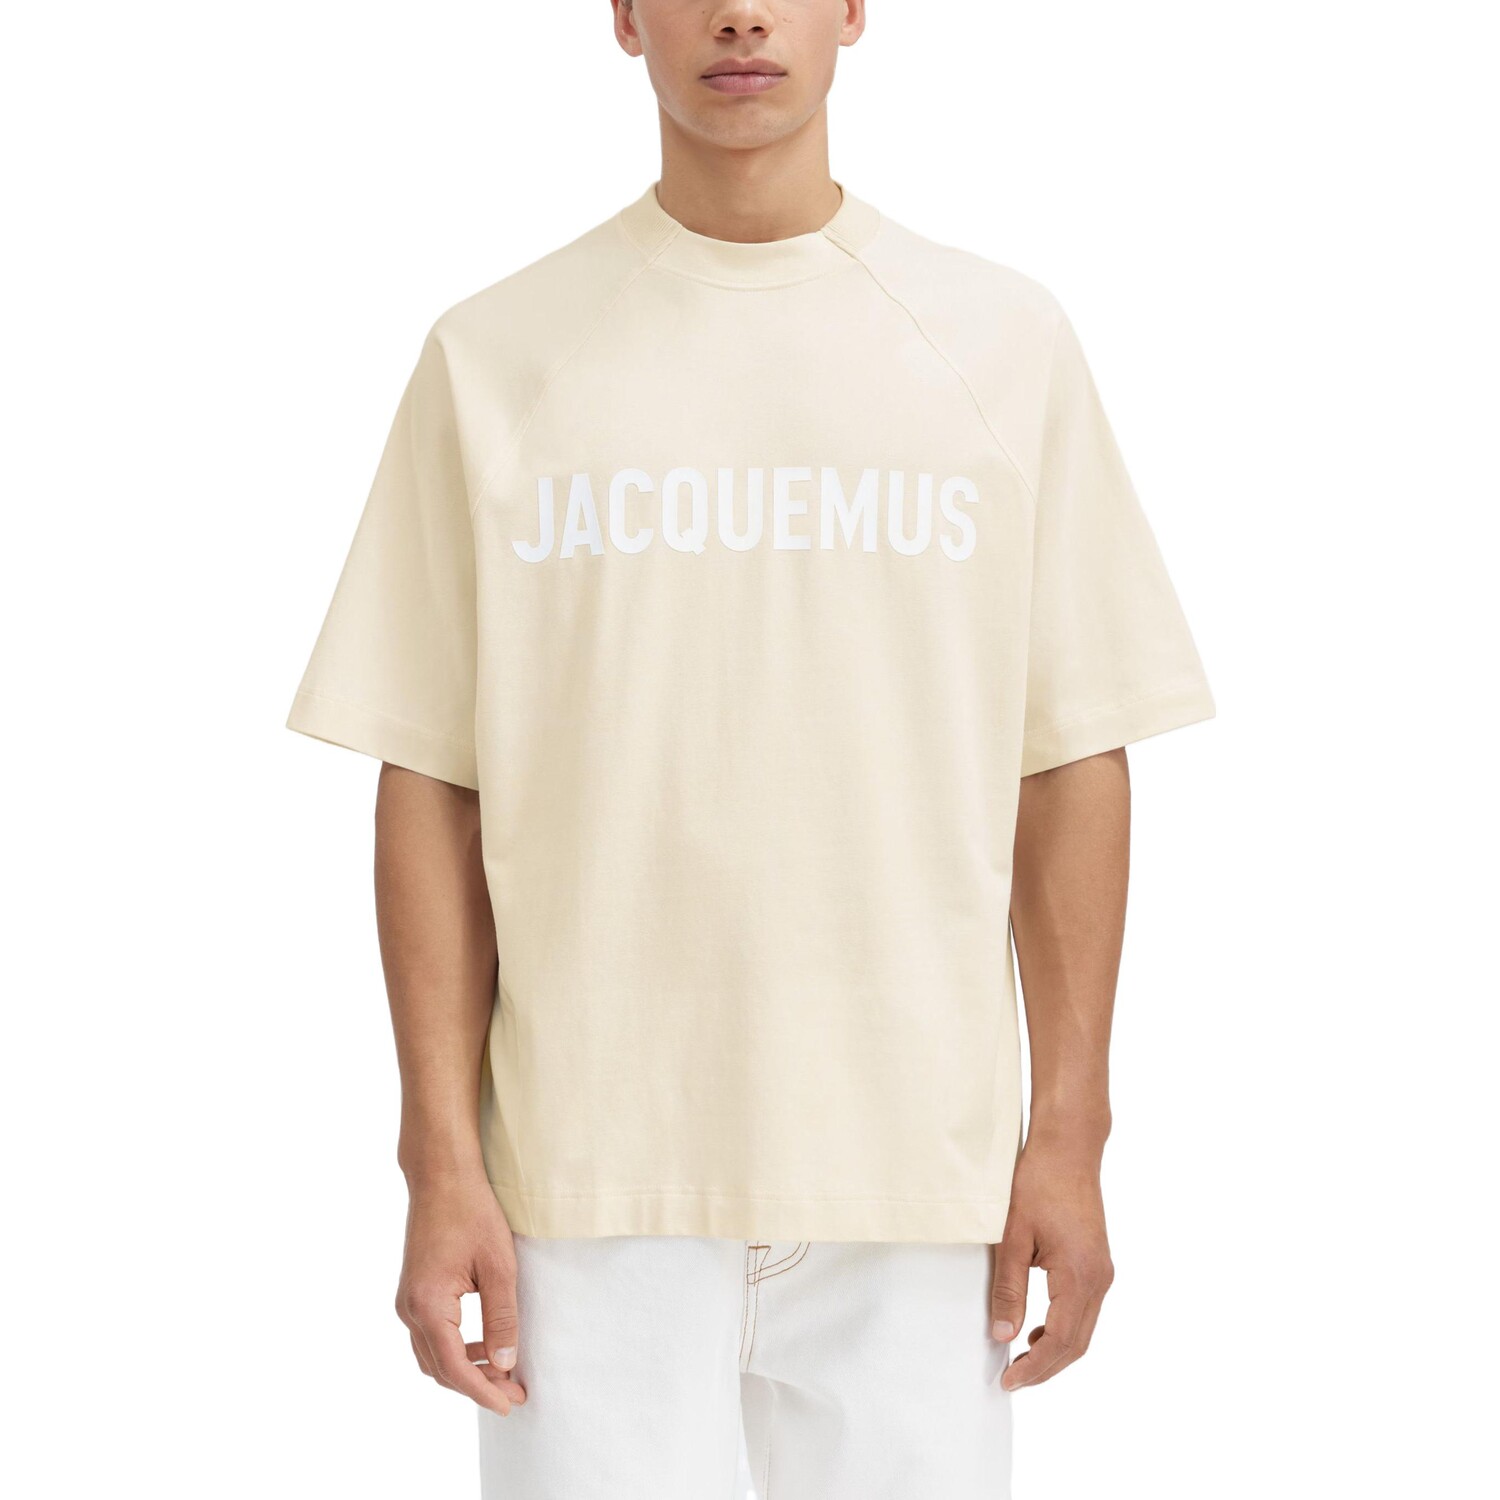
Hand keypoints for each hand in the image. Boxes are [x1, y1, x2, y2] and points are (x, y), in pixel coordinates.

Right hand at [395, 1172, 526, 1414]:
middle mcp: (409, 1309)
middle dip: (476, 1385)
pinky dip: (455, 1349)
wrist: (442, 1176)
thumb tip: (505, 1364)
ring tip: (503, 1372)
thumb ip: (502, 1317)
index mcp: (428, 1305)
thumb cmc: (472, 1212)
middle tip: (514, 1392)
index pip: (454, 1368)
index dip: (483, 1392)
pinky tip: (484, 1344)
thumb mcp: (498, 1266)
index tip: (509, 1405)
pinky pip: (431, 1335)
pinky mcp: (413, 1292)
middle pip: (439, 1369)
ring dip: (464, 1369)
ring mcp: (407, 1301)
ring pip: (432, 1356)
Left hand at [990, 1137, 1114, 1391]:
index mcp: (1080, 1276)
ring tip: (1021, 1361)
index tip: (1008, 1380)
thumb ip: (1008, 1288)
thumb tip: (1002, 1334)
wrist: (1068, 1149)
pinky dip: (1064, 1329)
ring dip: (1055, 1351)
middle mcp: (1099, 1279)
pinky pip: (1084, 1310)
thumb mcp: (1012, 1236)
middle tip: (1012, 1379)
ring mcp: (1102, 1272)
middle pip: (1077, 1344)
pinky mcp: (1097, 1263)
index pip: (1060, 1341)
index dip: (1035, 1367)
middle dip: (1046, 1368)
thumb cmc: (1038, 1183)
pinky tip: (1037, 1329)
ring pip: (1083, 1329)